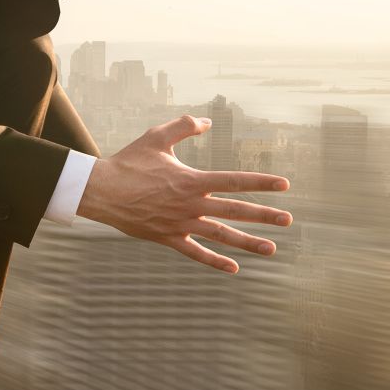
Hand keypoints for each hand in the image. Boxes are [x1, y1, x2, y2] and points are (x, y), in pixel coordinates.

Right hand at [78, 116, 293, 272]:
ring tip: (272, 248)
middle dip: (264, 215)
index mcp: (192, 180)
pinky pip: (196, 252)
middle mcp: (191, 204)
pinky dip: (215, 261)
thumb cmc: (129, 162)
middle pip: (235, 210)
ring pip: (221, 235)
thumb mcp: (156, 137)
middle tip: (288, 220)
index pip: (234, 181)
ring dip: (247, 242)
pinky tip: (234, 267)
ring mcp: (181, 224)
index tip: (284, 185)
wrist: (102, 192)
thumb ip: (184, 126)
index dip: (261, 182)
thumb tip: (207, 121)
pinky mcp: (169, 238)